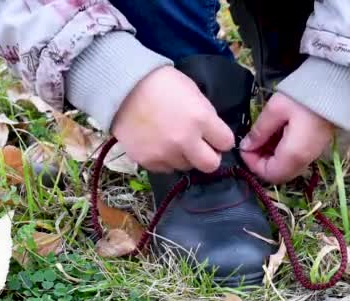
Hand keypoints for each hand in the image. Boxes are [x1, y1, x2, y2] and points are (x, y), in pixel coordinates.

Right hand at [112, 66, 233, 172]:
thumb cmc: (161, 83)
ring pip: (186, 166)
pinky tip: (158, 143)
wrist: (123, 87)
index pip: (227, 143)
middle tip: (200, 146)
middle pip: (211, 165)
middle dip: (209, 156)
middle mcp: (185, 140)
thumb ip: (206, 115)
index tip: (215, 136)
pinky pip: (165, 168)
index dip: (221, 139)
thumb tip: (213, 134)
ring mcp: (165, 153)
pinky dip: (165, 159)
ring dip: (184, 156)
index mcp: (200, 119)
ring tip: (173, 140)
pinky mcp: (147, 161)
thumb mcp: (193, 92)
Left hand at [240, 93, 334, 183]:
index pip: (267, 174)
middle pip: (277, 175)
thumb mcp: (275, 110)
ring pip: (285, 168)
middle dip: (260, 162)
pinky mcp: (314, 149)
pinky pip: (294, 160)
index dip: (251, 164)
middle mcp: (303, 161)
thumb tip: (246, 146)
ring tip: (262, 137)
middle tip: (252, 143)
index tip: (244, 146)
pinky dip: (281, 153)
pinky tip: (276, 135)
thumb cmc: (303, 98)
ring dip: (270, 158)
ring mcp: (311, 156)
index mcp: (293, 155)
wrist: (336, 88)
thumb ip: (259, 131)